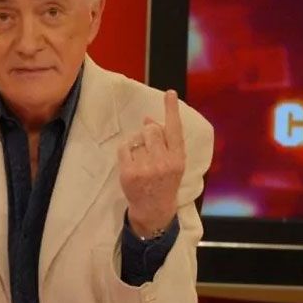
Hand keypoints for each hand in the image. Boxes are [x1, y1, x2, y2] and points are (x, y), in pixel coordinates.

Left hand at [118, 90, 185, 237]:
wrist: (154, 209)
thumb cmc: (165, 182)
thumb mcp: (173, 163)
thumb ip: (165, 142)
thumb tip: (148, 119)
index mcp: (178, 159)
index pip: (175, 130)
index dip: (172, 110)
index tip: (169, 93)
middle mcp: (164, 162)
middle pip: (152, 129)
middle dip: (149, 132)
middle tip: (149, 145)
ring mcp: (145, 168)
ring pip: (137, 138)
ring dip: (138, 142)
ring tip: (142, 157)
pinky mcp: (129, 172)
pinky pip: (124, 147)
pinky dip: (126, 149)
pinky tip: (131, 159)